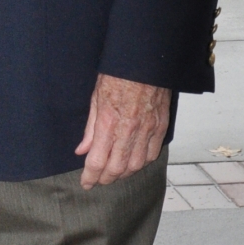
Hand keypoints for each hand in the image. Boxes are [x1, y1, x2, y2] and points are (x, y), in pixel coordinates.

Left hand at [76, 73, 170, 188]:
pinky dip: (142, 163)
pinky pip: (152, 154)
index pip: (98, 161)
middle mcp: (129, 130)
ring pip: (136, 165)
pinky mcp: (161, 127)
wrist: (146, 61)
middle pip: (117, 168)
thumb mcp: (96, 98)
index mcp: (109, 123)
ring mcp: (147, 130)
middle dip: (106, 178)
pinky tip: (134, 162)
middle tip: (98, 180)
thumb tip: (82, 150)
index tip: (86, 183)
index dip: (90, 176)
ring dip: (124, 173)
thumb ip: (90, 129)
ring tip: (115, 173)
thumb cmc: (119, 75)